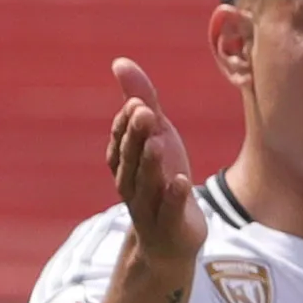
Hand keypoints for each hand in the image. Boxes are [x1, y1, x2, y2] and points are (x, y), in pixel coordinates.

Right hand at [109, 60, 202, 270]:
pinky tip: (182, 181)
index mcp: (124, 164)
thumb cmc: (161, 181)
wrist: (170, 241)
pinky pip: (170, 212)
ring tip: (159, 142)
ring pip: (146, 186)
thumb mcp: (156, 137)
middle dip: (136, 137)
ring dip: (151, 164)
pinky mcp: (172, 227)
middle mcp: (131, 186)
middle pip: (130, 161)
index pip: (120, 141)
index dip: (127, 124)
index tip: (138, 101)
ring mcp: (150, 209)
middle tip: (144, 112)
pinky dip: (174, 197)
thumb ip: (142, 101)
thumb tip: (119, 62)